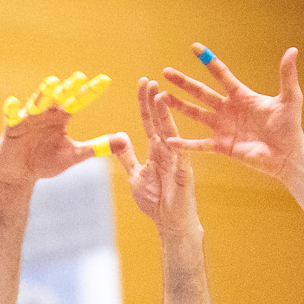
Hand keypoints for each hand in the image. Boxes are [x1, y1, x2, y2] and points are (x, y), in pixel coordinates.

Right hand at [0, 72, 123, 188]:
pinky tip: (13, 102)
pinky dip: (10, 109)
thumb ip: (97, 147)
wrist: (20, 173)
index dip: (91, 91)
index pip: (79, 100)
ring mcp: (28, 118)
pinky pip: (10, 117)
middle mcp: (46, 112)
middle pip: (58, 97)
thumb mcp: (74, 155)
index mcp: (61, 116)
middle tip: (79, 78)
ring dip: (44, 94)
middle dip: (68, 88)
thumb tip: (125, 142)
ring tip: (52, 83)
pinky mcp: (12, 127)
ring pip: (37, 103)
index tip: (106, 80)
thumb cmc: (46, 161)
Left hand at [113, 78, 198, 233]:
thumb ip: (126, 156)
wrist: (170, 222)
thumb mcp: (134, 175)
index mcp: (157, 149)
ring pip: (171, 133)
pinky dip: (175, 144)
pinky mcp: (184, 173)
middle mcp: (169, 149)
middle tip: (150, 81)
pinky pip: (180, 156)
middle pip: (160, 121)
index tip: (142, 83)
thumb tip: (119, 136)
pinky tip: (168, 133)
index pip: (150, 121)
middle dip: (154, 101)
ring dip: (165, 116)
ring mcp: (178, 159)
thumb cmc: (156, 200)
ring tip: (160, 97)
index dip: (145, 103)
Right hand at [159, 45, 303, 180]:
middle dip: (183, 82)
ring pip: (195, 114)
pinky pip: (199, 145)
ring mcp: (223, 128)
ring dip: (178, 106)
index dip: (208, 61)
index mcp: (242, 96)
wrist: (287, 155)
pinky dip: (184, 144)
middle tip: (166, 72)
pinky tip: (168, 139)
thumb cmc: (290, 127)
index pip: (221, 74)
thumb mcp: (289, 98)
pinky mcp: (222, 146)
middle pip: (201, 92)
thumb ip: (286, 75)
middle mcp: (228, 109)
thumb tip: (292, 50)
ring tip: (161, 98)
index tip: (194, 48)